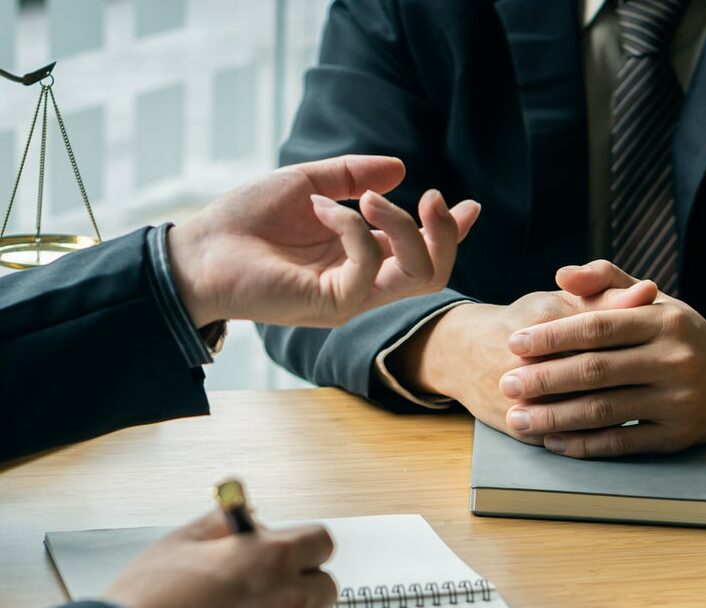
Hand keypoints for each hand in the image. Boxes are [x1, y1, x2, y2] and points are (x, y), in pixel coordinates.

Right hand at [105, 511, 336, 607]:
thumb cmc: (146, 605)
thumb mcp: (180, 543)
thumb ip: (224, 524)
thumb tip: (248, 518)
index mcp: (273, 559)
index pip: (321, 543)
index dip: (303, 549)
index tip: (290, 556)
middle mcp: (290, 602)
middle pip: (324, 588)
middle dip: (300, 587)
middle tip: (262, 596)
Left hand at [167, 154, 480, 327]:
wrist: (198, 251)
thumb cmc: (246, 221)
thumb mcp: (307, 184)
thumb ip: (353, 178)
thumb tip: (400, 169)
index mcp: (360, 259)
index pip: (421, 256)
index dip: (452, 234)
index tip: (471, 206)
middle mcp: (362, 283)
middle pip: (434, 274)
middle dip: (444, 234)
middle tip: (431, 197)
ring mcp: (349, 298)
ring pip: (416, 275)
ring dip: (404, 226)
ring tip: (370, 198)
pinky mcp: (330, 304)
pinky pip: (367, 266)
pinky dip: (352, 226)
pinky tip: (321, 208)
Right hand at [388, 274, 656, 435]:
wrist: (463, 354)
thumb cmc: (524, 323)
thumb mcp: (561, 302)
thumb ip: (605, 297)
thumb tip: (649, 290)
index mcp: (545, 318)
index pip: (604, 333)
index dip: (640, 343)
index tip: (668, 349)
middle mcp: (528, 357)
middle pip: (594, 376)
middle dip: (634, 383)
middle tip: (666, 386)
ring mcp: (519, 395)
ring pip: (577, 410)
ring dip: (617, 413)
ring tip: (647, 410)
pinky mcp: (514, 424)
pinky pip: (560, 436)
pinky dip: (590, 439)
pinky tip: (617, 433)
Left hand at [500, 260, 705, 456]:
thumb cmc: (682, 333)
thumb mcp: (654, 300)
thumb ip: (607, 281)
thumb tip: (562, 274)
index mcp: (665, 321)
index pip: (598, 327)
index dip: (553, 336)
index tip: (514, 343)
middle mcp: (675, 360)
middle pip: (596, 371)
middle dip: (545, 379)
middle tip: (506, 384)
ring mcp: (678, 401)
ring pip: (605, 410)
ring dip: (556, 416)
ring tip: (518, 419)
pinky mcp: (678, 436)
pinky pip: (623, 442)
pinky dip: (584, 444)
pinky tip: (553, 441)